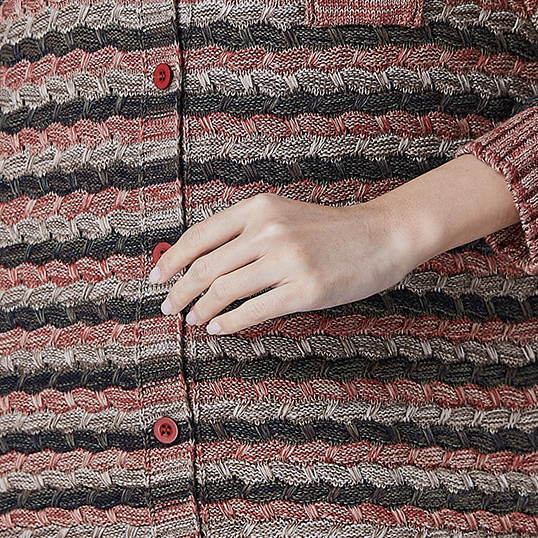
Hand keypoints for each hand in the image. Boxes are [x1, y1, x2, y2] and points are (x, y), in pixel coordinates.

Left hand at [147, 191, 424, 335]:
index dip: (172, 260)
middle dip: (181, 292)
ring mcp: (287, 261)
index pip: (199, 236)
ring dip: (201, 310)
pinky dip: (229, 322)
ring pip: (224, 290)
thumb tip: (198, 261)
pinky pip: (254, 311)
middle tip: (169, 307)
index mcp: (258, 209)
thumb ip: (244, 232)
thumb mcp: (282, 215)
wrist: (380, 236)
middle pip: (206, 267)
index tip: (156, 278)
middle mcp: (268, 231)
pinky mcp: (305, 290)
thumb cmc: (328, 230)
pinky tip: (219, 328)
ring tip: (194, 320)